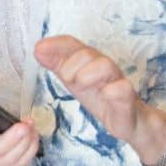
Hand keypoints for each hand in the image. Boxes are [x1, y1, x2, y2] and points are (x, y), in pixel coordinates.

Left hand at [34, 35, 150, 143]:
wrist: (127, 120)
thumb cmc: (98, 95)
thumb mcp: (73, 79)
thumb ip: (57, 64)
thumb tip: (38, 49)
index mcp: (88, 61)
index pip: (73, 44)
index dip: (57, 44)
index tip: (38, 48)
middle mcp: (103, 67)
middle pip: (88, 53)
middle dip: (72, 64)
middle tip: (66, 78)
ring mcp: (116, 81)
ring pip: (107, 66)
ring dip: (89, 73)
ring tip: (80, 85)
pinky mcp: (127, 99)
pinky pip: (123, 89)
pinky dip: (113, 90)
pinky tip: (104, 95)